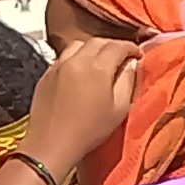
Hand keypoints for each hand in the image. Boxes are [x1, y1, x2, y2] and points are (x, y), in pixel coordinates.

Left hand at [21, 38, 139, 181]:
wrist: (51, 143)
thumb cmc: (90, 130)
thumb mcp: (119, 108)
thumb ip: (128, 81)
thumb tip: (132, 63)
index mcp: (96, 68)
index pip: (117, 46)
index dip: (131, 48)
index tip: (139, 55)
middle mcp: (75, 60)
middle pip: (97, 42)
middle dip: (113, 46)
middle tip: (123, 56)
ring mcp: (57, 66)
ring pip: (78, 45)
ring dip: (93, 48)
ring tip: (102, 61)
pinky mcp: (45, 74)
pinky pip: (64, 56)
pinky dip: (77, 56)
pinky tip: (82, 70)